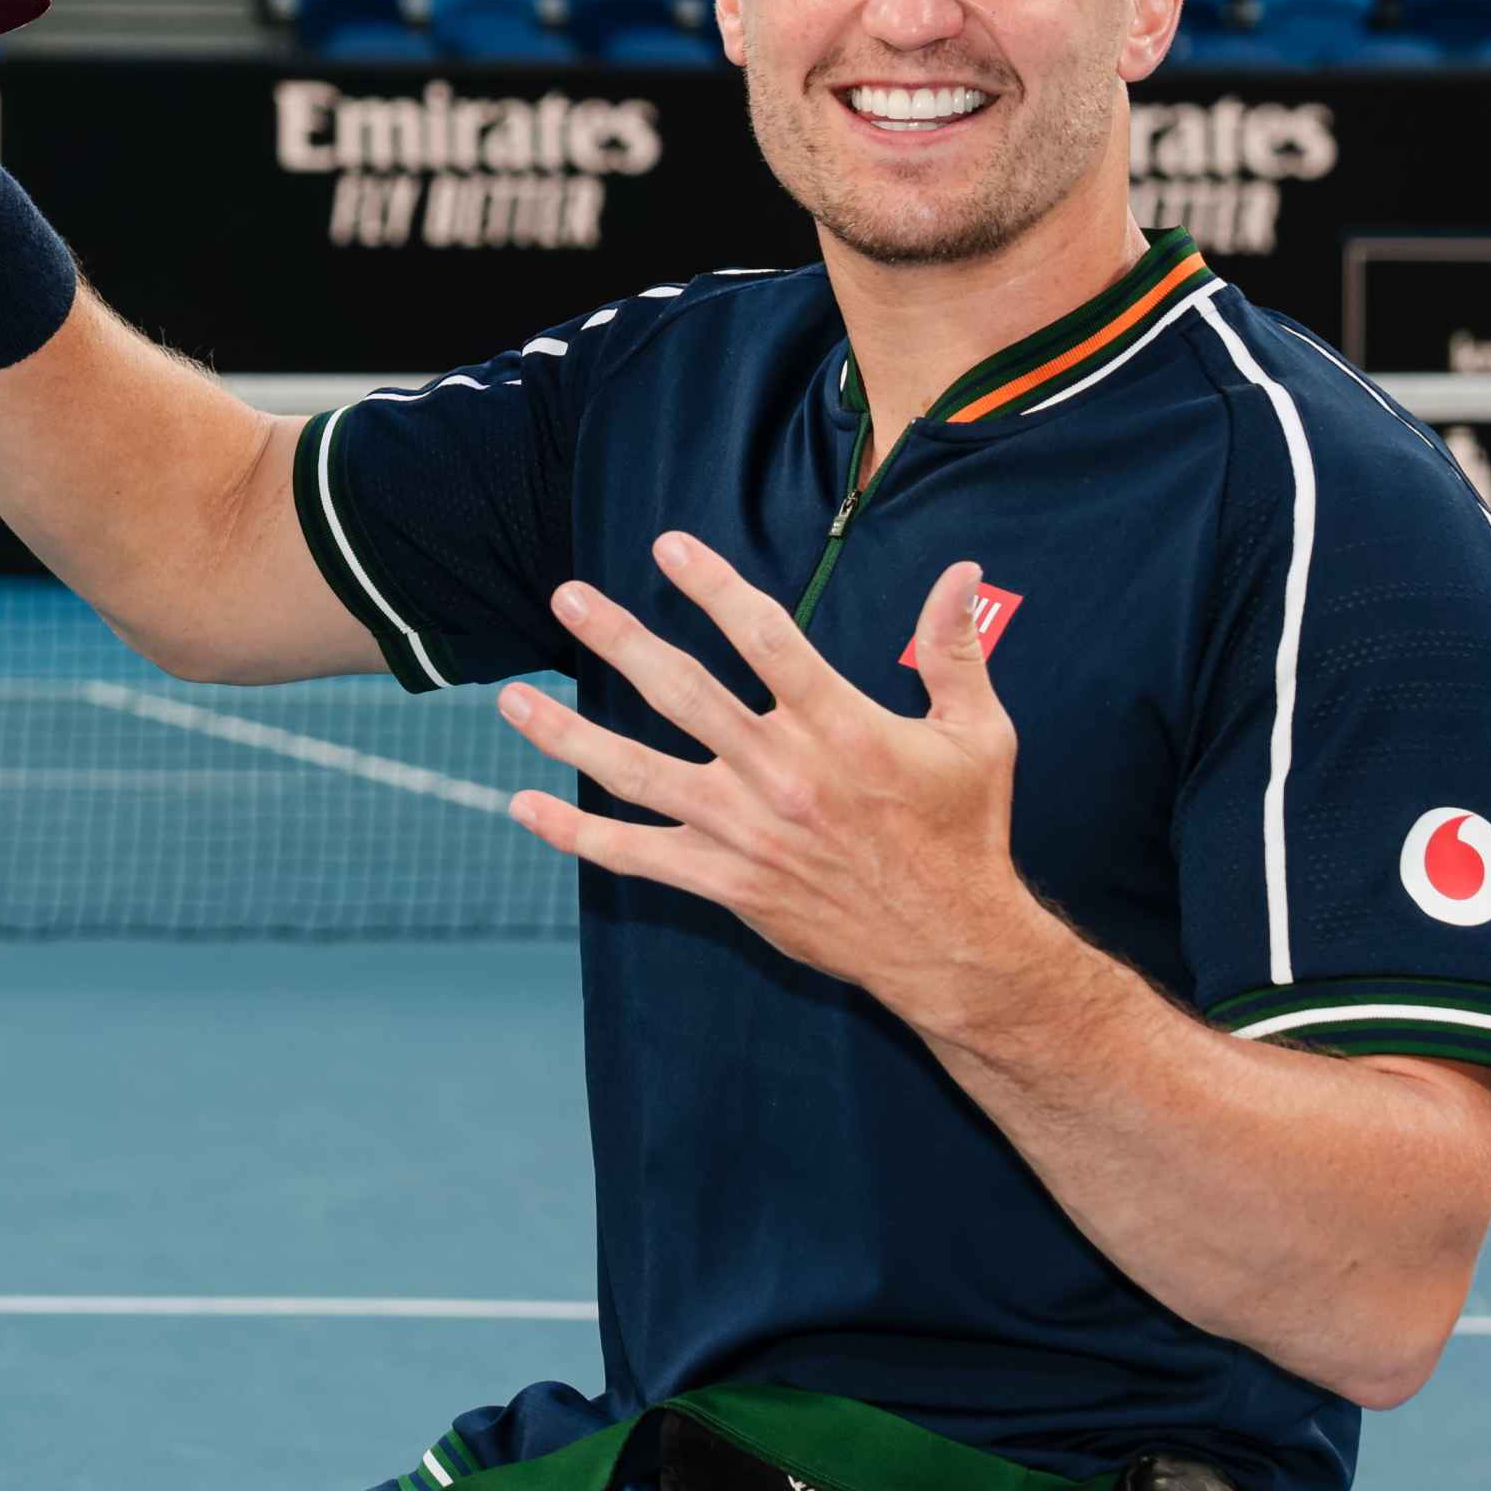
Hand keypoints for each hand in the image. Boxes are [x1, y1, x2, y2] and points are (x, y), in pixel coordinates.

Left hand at [492, 541, 1063, 1034]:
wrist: (951, 944)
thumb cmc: (962, 832)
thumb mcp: (978, 734)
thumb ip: (956, 649)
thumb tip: (964, 570)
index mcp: (842, 727)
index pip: (766, 639)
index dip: (714, 587)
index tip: (667, 546)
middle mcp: (782, 773)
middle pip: (681, 694)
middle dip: (618, 640)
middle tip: (566, 599)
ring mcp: (745, 831)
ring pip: (637, 774)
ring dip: (568, 735)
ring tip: (512, 700)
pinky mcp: (727, 881)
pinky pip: (637, 855)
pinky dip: (576, 835)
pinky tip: (524, 807)